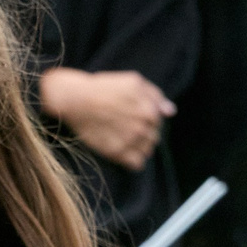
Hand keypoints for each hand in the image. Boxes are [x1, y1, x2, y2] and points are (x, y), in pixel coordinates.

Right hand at [40, 67, 173, 170]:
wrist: (76, 100)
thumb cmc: (104, 87)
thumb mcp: (134, 82)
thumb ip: (155, 95)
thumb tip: (170, 112)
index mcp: (150, 111)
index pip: (159, 122)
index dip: (148, 120)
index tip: (134, 118)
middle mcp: (143, 128)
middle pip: (154, 138)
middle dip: (145, 135)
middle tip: (128, 129)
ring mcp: (130, 141)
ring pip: (147, 152)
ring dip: (140, 148)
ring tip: (126, 141)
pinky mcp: (116, 153)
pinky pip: (136, 164)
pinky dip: (134, 161)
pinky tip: (125, 154)